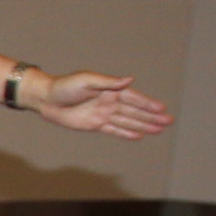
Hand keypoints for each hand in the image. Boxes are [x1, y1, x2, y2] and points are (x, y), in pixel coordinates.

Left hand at [30, 71, 172, 139]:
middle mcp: (109, 102)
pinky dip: (126, 133)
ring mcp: (103, 114)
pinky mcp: (94, 124)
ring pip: (128, 122)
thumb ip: (108, 82)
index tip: (162, 109)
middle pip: (135, 111)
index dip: (148, 104)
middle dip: (152, 116)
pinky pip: (114, 130)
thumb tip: (130, 80)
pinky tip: (139, 136)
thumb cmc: (65, 86)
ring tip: (159, 130)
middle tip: (169, 121)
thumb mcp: (86, 80)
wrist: (46, 99)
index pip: (133, 98)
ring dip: (144, 125)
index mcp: (109, 90)